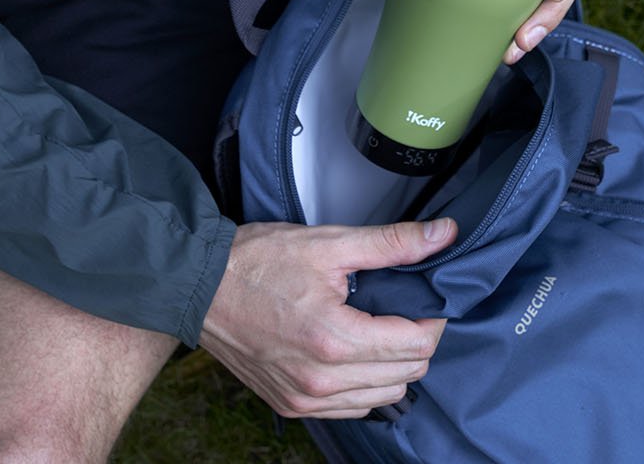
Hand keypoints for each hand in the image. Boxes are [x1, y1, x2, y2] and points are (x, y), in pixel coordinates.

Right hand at [200, 218, 456, 417]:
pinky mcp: (292, 405)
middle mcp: (322, 380)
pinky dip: (367, 385)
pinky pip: (353, 408)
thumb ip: (392, 243)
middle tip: (404, 309)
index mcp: (335, 339)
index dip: (433, 319)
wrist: (200, 287)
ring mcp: (306, 398)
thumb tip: (442, 235)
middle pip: (408, 374)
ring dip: (395, 366)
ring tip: (380, 329)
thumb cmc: (257, 262)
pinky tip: (356, 354)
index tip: (426, 301)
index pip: (418, 345)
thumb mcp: (329, 243)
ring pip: (385, 397)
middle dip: (417, 340)